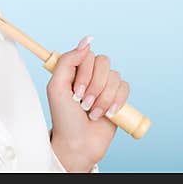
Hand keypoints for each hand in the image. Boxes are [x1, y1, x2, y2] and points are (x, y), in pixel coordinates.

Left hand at [46, 35, 129, 171]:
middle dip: (95, 86)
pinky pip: (125, 87)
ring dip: (104, 98)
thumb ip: (67, 61)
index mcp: (74, 68)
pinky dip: (117, 101)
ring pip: (115, 76)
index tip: (76, 93)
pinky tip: (108, 114)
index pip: (87, 54)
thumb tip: (87, 40)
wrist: (78, 143)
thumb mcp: (56, 87)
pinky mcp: (118, 97)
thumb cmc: (64, 117)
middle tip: (84, 104)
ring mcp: (105, 85)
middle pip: (104, 62)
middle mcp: (90, 73)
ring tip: (93, 113)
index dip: (85, 73)